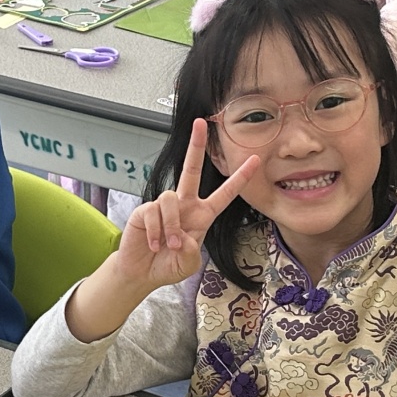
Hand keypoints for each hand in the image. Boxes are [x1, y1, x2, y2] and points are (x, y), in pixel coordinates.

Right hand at [64, 119, 258, 339]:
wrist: (142, 272)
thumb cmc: (168, 265)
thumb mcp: (188, 264)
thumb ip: (191, 252)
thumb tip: (183, 235)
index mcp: (202, 215)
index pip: (225, 194)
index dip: (239, 178)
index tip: (254, 161)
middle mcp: (184, 205)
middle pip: (191, 170)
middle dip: (195, 146)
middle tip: (200, 123)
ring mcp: (164, 206)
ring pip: (171, 200)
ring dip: (171, 226)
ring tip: (168, 245)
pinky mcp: (145, 210)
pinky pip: (153, 213)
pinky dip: (155, 232)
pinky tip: (153, 244)